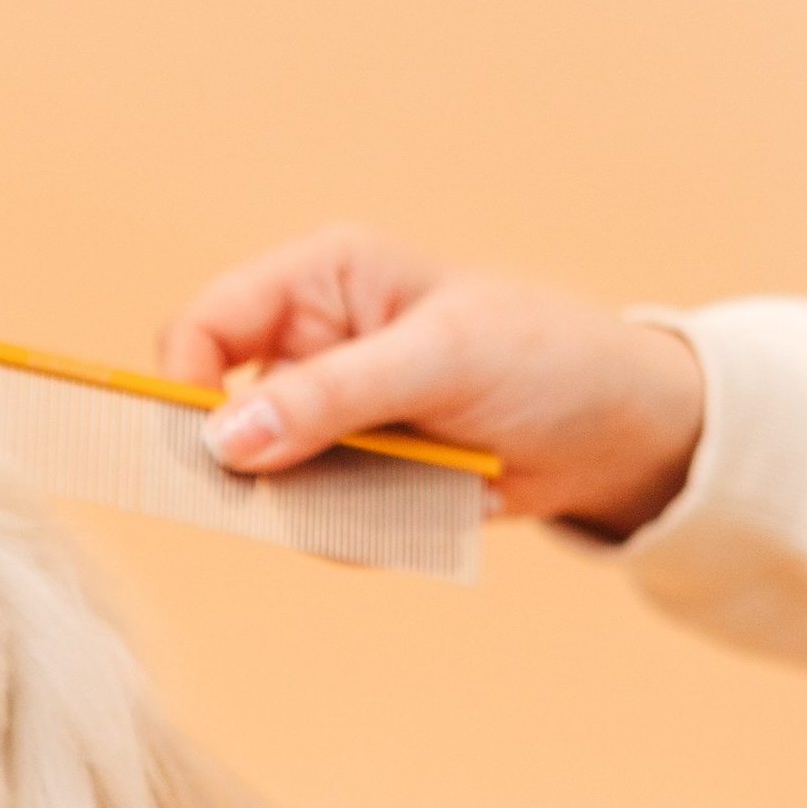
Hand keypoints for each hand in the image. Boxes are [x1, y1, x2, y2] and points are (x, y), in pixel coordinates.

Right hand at [160, 225, 704, 537]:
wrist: (617, 432)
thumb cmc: (543, 357)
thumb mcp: (439, 361)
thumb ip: (330, 396)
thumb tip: (226, 439)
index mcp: (318, 280)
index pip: (205, 327)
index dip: (189, 388)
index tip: (214, 452)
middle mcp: (310, 343)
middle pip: (217, 414)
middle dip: (257, 464)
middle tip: (311, 489)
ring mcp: (328, 413)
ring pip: (262, 480)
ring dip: (317, 502)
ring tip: (404, 488)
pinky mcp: (353, 470)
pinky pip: (312, 517)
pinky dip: (352, 527)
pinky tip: (420, 505)